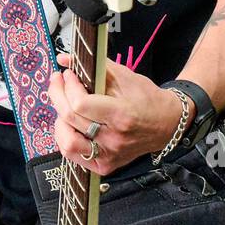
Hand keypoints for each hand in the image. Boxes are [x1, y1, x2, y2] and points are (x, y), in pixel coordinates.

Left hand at [46, 52, 192, 175]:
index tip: (68, 74)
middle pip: (70, 118)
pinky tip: (69, 124)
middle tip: (58, 81)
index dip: (69, 86)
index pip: (80, 104)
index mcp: (121, 114)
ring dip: (59, 119)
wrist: (167, 124)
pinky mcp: (105, 165)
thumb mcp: (125, 75)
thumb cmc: (146, 98)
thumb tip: (63, 58)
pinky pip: (73, 155)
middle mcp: (113, 139)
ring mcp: (109, 155)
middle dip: (57, 94)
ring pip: (67, 142)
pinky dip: (65, 137)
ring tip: (63, 105)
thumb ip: (94, 66)